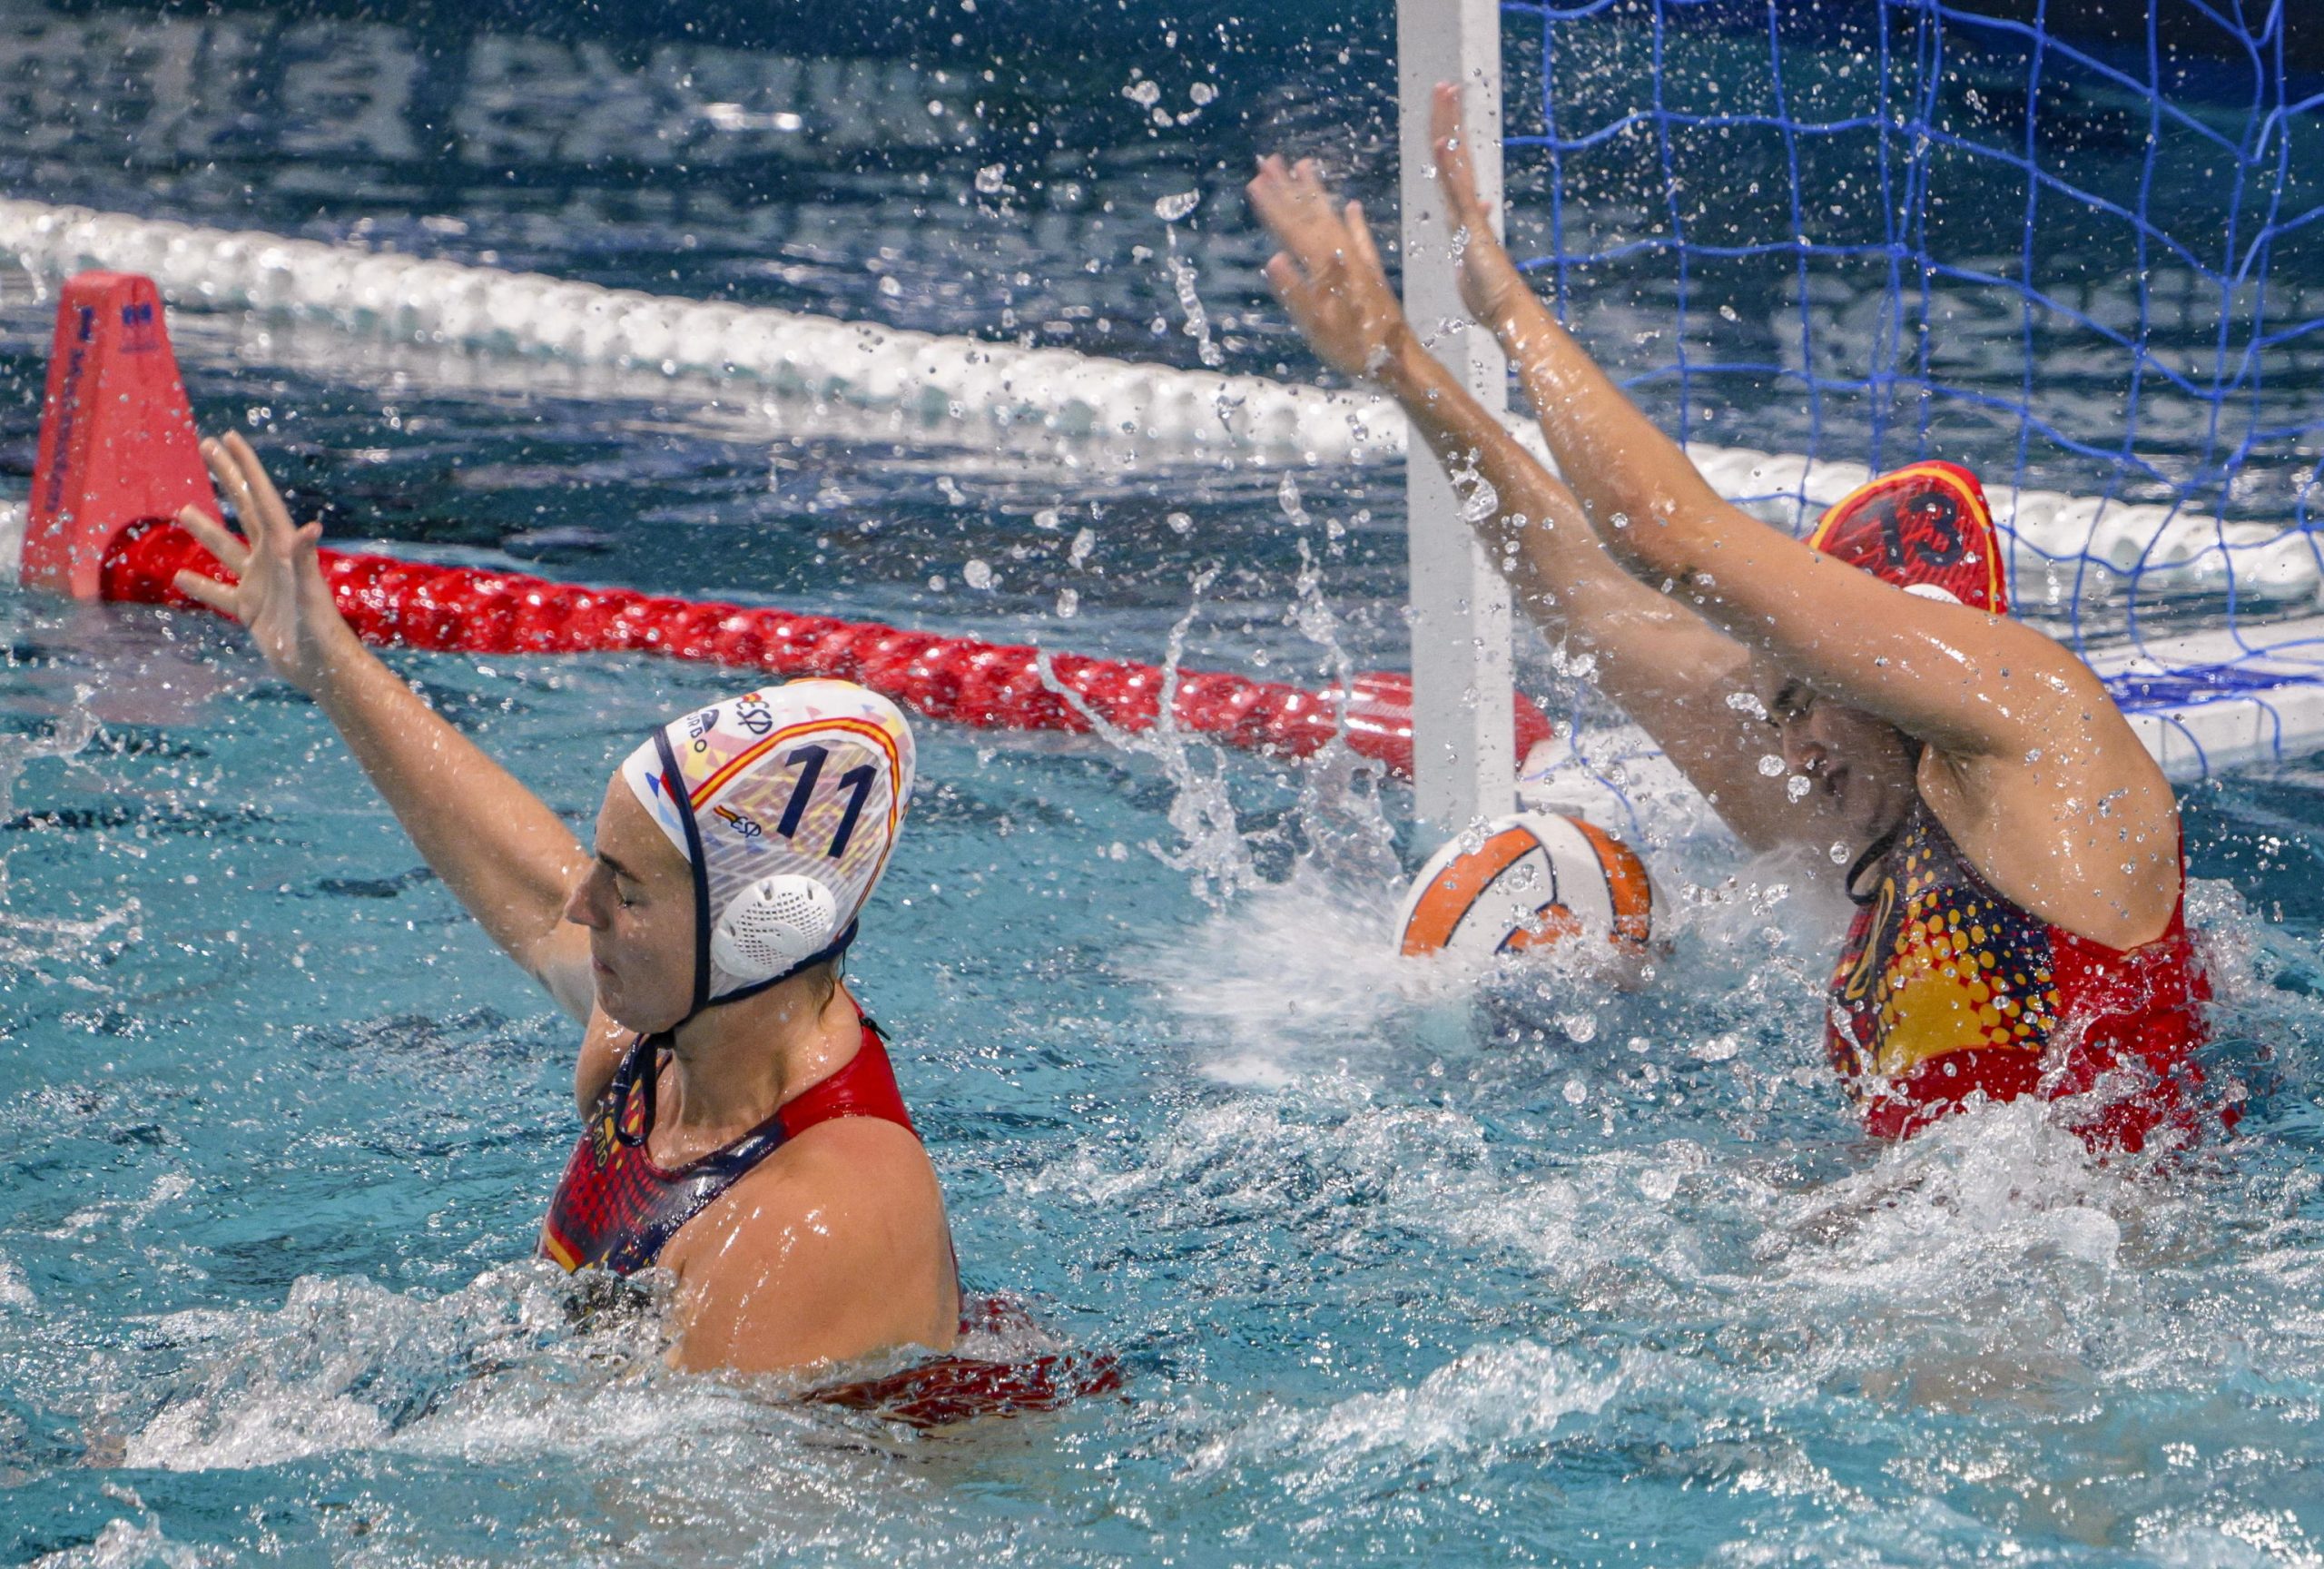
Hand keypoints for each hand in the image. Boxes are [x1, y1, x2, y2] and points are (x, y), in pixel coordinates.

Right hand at [173, 433, 358, 694]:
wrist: (322, 669)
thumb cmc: (320, 631)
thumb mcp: (309, 592)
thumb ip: (306, 559)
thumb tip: (311, 526)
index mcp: (283, 548)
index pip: (260, 497)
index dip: (245, 466)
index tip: (229, 437)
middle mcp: (271, 560)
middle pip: (243, 509)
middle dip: (228, 477)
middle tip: (207, 445)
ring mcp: (260, 584)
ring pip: (226, 550)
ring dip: (205, 530)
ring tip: (182, 509)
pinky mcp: (251, 610)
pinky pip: (219, 594)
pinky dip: (199, 585)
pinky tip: (178, 577)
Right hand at [1246, 154, 1413, 383]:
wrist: (1398, 360)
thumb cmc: (1355, 348)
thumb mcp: (1318, 327)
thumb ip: (1296, 292)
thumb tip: (1274, 258)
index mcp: (1325, 267)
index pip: (1293, 229)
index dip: (1274, 206)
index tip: (1255, 180)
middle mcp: (1342, 256)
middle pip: (1310, 215)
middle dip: (1289, 188)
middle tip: (1270, 160)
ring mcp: (1359, 261)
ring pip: (1333, 217)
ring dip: (1316, 192)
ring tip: (1304, 165)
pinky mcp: (1372, 272)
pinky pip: (1361, 237)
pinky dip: (1354, 219)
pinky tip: (1352, 204)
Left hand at [1430, 82, 1535, 333]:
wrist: (1507, 312)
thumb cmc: (1490, 293)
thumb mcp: (1474, 256)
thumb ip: (1473, 231)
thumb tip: (1482, 206)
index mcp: (1461, 212)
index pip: (1449, 166)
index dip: (1446, 136)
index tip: (1444, 108)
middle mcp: (1465, 207)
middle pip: (1453, 154)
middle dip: (1449, 118)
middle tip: (1446, 85)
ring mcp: (1469, 214)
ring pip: (1455, 162)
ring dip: (1450, 127)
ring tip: (1447, 95)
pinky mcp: (1472, 227)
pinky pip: (1458, 191)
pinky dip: (1450, 167)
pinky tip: (1443, 144)